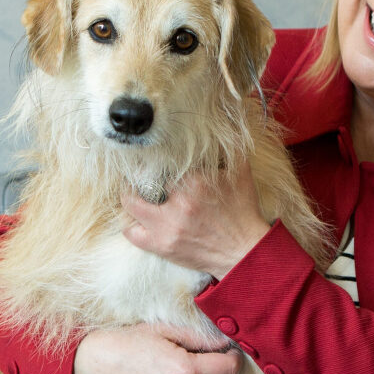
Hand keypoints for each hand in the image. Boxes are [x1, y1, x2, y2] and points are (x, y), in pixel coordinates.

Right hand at [73, 324, 240, 373]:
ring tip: (183, 372)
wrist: (92, 367)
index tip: (225, 350)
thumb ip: (200, 338)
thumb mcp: (165, 330)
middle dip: (217, 371)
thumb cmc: (126, 343)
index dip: (232, 357)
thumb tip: (226, 342)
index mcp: (185, 371)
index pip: (230, 369)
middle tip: (201, 358)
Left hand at [121, 160, 270, 278]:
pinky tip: (135, 217)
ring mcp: (167, 227)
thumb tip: (222, 123)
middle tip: (138, 171)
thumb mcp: (241, 173)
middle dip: (139, 174)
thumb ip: (230, 147)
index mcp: (196, 182)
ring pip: (131, 205)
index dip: (155, 156)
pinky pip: (132, 233)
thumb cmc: (242, 210)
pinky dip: (130, 224)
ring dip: (129, 196)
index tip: (151, 153)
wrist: (244, 251)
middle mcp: (179, 204)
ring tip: (132, 191)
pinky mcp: (162, 246)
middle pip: (142, 180)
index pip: (163, 161)